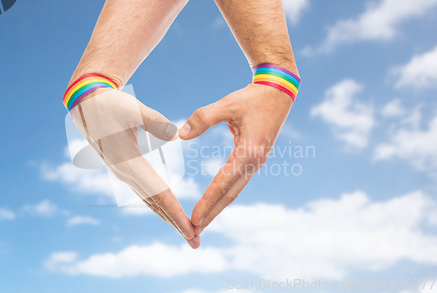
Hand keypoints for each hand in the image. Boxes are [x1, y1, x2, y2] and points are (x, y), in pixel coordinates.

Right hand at [70, 88, 199, 248]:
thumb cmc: (110, 104)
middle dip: (176, 224)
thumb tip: (175, 135)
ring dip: (169, 218)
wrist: (86, 104)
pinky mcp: (124, 169)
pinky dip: (160, 206)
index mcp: (129, 163)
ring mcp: (124, 174)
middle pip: (156, 205)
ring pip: (150, 202)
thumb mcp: (133, 109)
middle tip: (196, 243)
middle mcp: (126, 174)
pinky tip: (169, 212)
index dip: (176, 214)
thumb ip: (154, 121)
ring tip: (187, 233)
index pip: (159, 194)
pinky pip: (145, 193)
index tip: (192, 230)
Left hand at [179, 84, 293, 234]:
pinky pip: (238, 181)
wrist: (279, 92)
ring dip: (219, 207)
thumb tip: (180, 134)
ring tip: (203, 222)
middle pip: (230, 195)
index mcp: (248, 152)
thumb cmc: (253, 97)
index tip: (194, 217)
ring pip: (235, 190)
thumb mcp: (227, 104)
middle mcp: (254, 162)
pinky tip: (216, 201)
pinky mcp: (255, 158)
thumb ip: (203, 118)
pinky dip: (225, 194)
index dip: (208, 201)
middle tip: (195, 231)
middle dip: (212, 213)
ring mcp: (256, 162)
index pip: (223, 183)